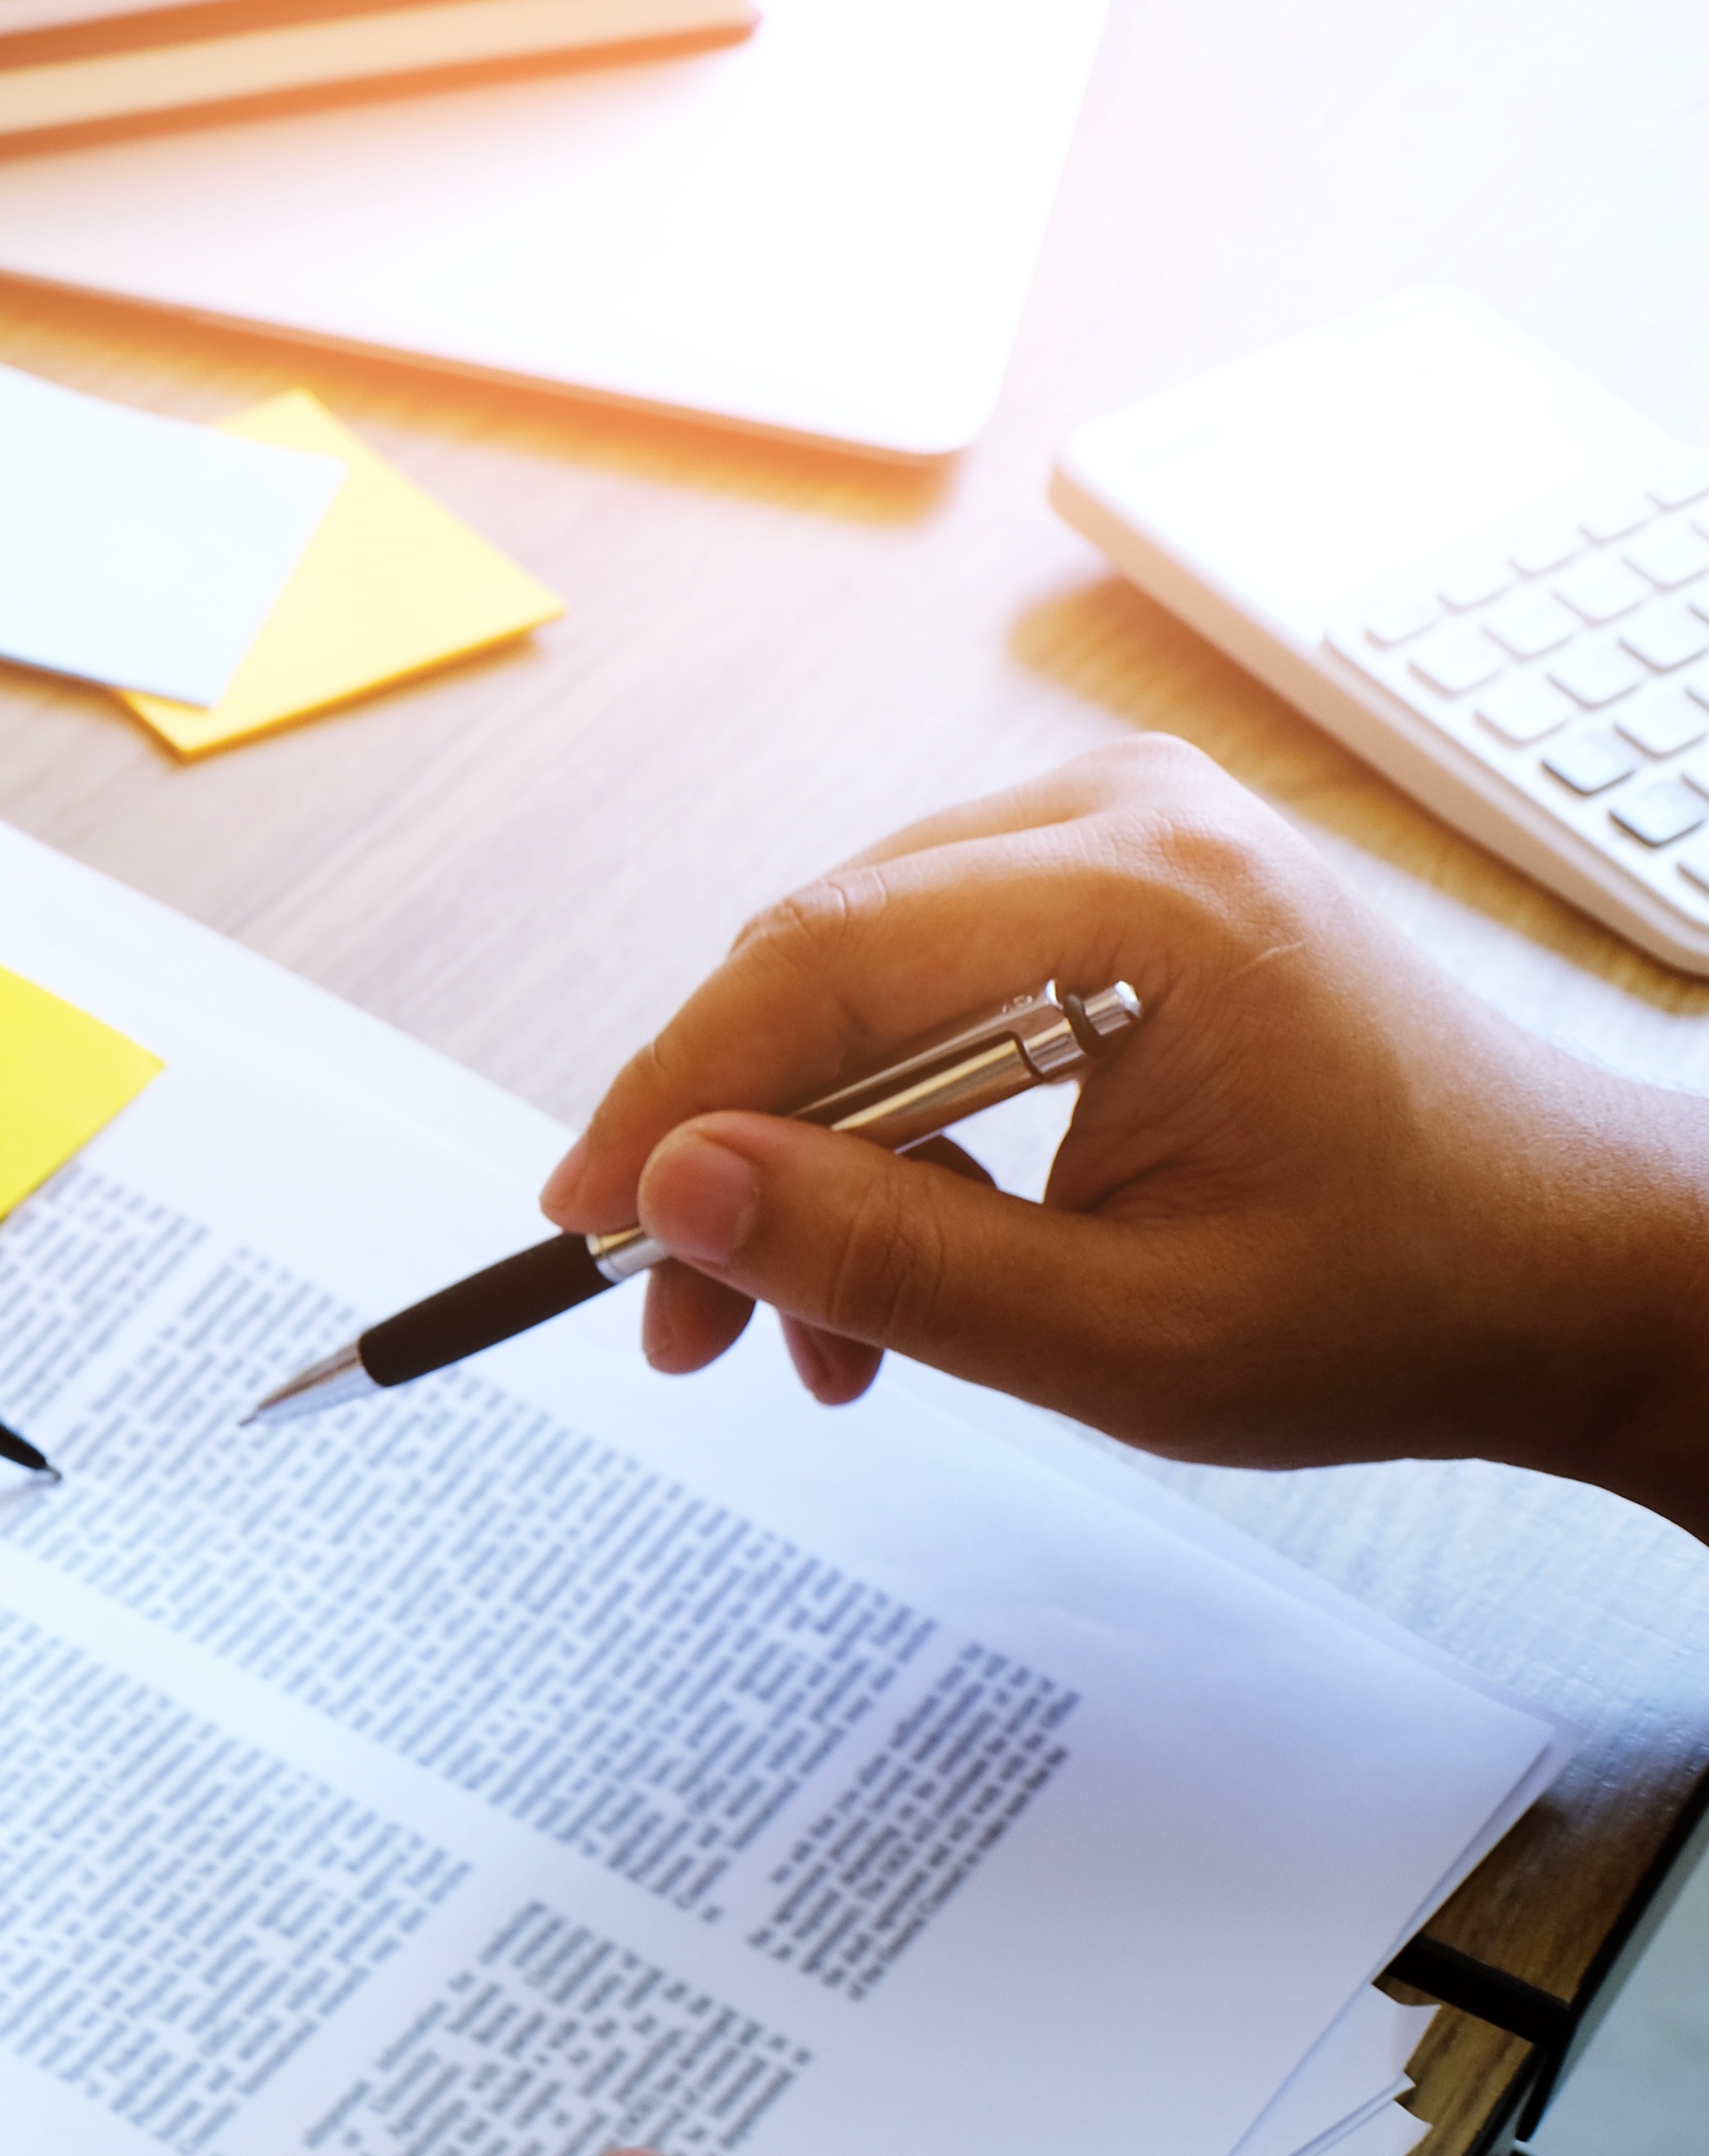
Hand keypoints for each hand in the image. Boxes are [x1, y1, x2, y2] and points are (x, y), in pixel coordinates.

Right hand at [540, 735, 1708, 1512]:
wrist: (1568, 1263)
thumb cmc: (1397, 1296)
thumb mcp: (1119, 1335)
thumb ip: (882, 1258)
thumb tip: (677, 1191)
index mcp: (1146, 906)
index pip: (814, 968)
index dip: (670, 1100)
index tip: (587, 1226)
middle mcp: (1125, 820)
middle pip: (816, 963)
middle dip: (729, 1154)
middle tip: (692, 1325)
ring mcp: (1124, 833)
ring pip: (851, 979)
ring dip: (804, 1155)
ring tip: (813, 1331)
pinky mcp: (1118, 880)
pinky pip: (922, 978)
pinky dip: (881, 1118)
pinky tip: (895, 1248)